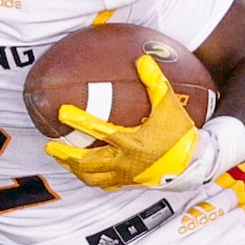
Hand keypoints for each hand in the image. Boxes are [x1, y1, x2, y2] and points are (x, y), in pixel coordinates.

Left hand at [43, 55, 200, 189]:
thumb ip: (156, 82)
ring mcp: (126, 176)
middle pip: (87, 163)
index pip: (100, 131)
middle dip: (66, 156)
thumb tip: (142, 59)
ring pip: (93, 178)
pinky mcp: (130, 184)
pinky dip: (92, 179)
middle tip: (49, 147)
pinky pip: (105, 185)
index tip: (62, 112)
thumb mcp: (170, 106)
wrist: (195, 164)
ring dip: (75, 170)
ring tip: (62, 161)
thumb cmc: (182, 134)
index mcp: (132, 142)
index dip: (80, 120)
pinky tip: (85, 173)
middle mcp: (125, 162)